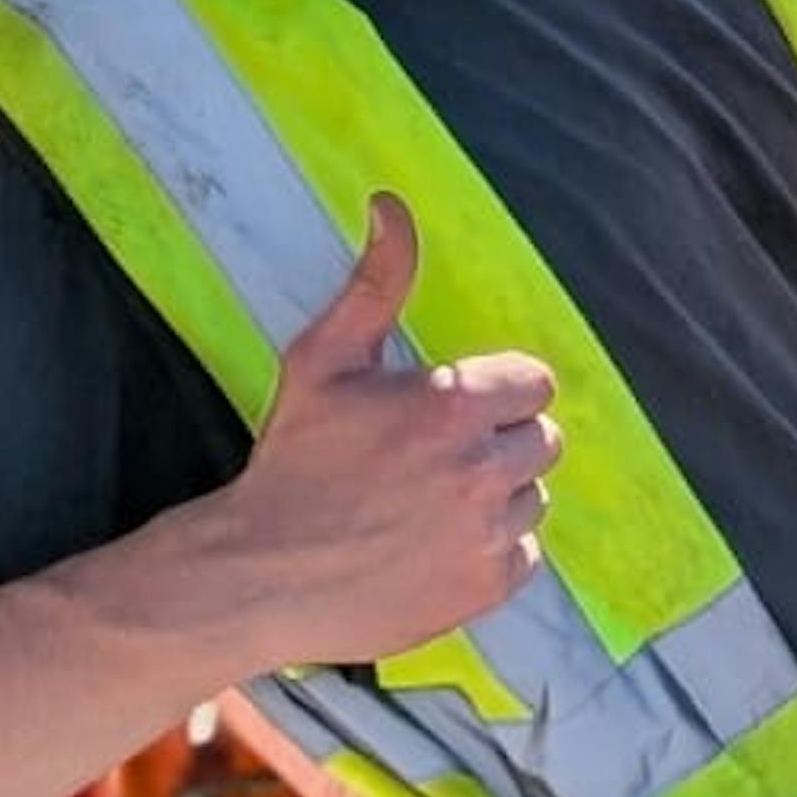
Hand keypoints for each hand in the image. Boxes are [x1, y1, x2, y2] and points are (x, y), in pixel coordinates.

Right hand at [210, 198, 559, 668]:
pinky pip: (524, 556)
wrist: (256, 575)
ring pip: (532, 497)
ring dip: (498, 496)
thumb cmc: (292, 462)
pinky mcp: (480, 591)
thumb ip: (377, 280)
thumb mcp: (325, 359)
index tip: (452, 411)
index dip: (496, 393)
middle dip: (499, 440)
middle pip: (541, 439)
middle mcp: (482, 470)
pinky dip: (493, 551)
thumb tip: (390, 204)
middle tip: (439, 457)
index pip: (535, 383)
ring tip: (433, 502)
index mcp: (456, 405)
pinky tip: (439, 545)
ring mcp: (485, 536)